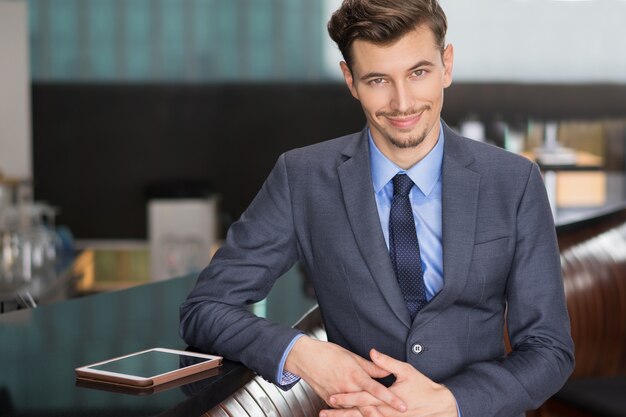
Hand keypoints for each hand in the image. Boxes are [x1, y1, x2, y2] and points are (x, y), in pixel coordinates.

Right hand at [284, 336, 406, 412]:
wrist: (305, 358)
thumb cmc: (328, 353)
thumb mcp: (352, 357)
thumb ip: (371, 366)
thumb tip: (387, 370)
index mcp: (355, 376)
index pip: (377, 390)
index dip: (391, 399)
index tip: (402, 406)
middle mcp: (347, 389)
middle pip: (368, 407)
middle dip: (383, 414)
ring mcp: (338, 398)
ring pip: (356, 412)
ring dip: (369, 416)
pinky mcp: (330, 401)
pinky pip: (344, 410)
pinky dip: (353, 414)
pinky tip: (361, 416)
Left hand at [325, 349, 457, 416]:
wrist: (438, 406)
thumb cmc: (422, 388)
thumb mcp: (406, 371)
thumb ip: (387, 363)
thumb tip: (373, 352)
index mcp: (385, 397)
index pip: (361, 397)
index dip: (346, 397)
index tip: (332, 397)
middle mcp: (384, 410)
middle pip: (358, 411)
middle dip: (340, 411)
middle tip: (324, 411)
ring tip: (329, 416)